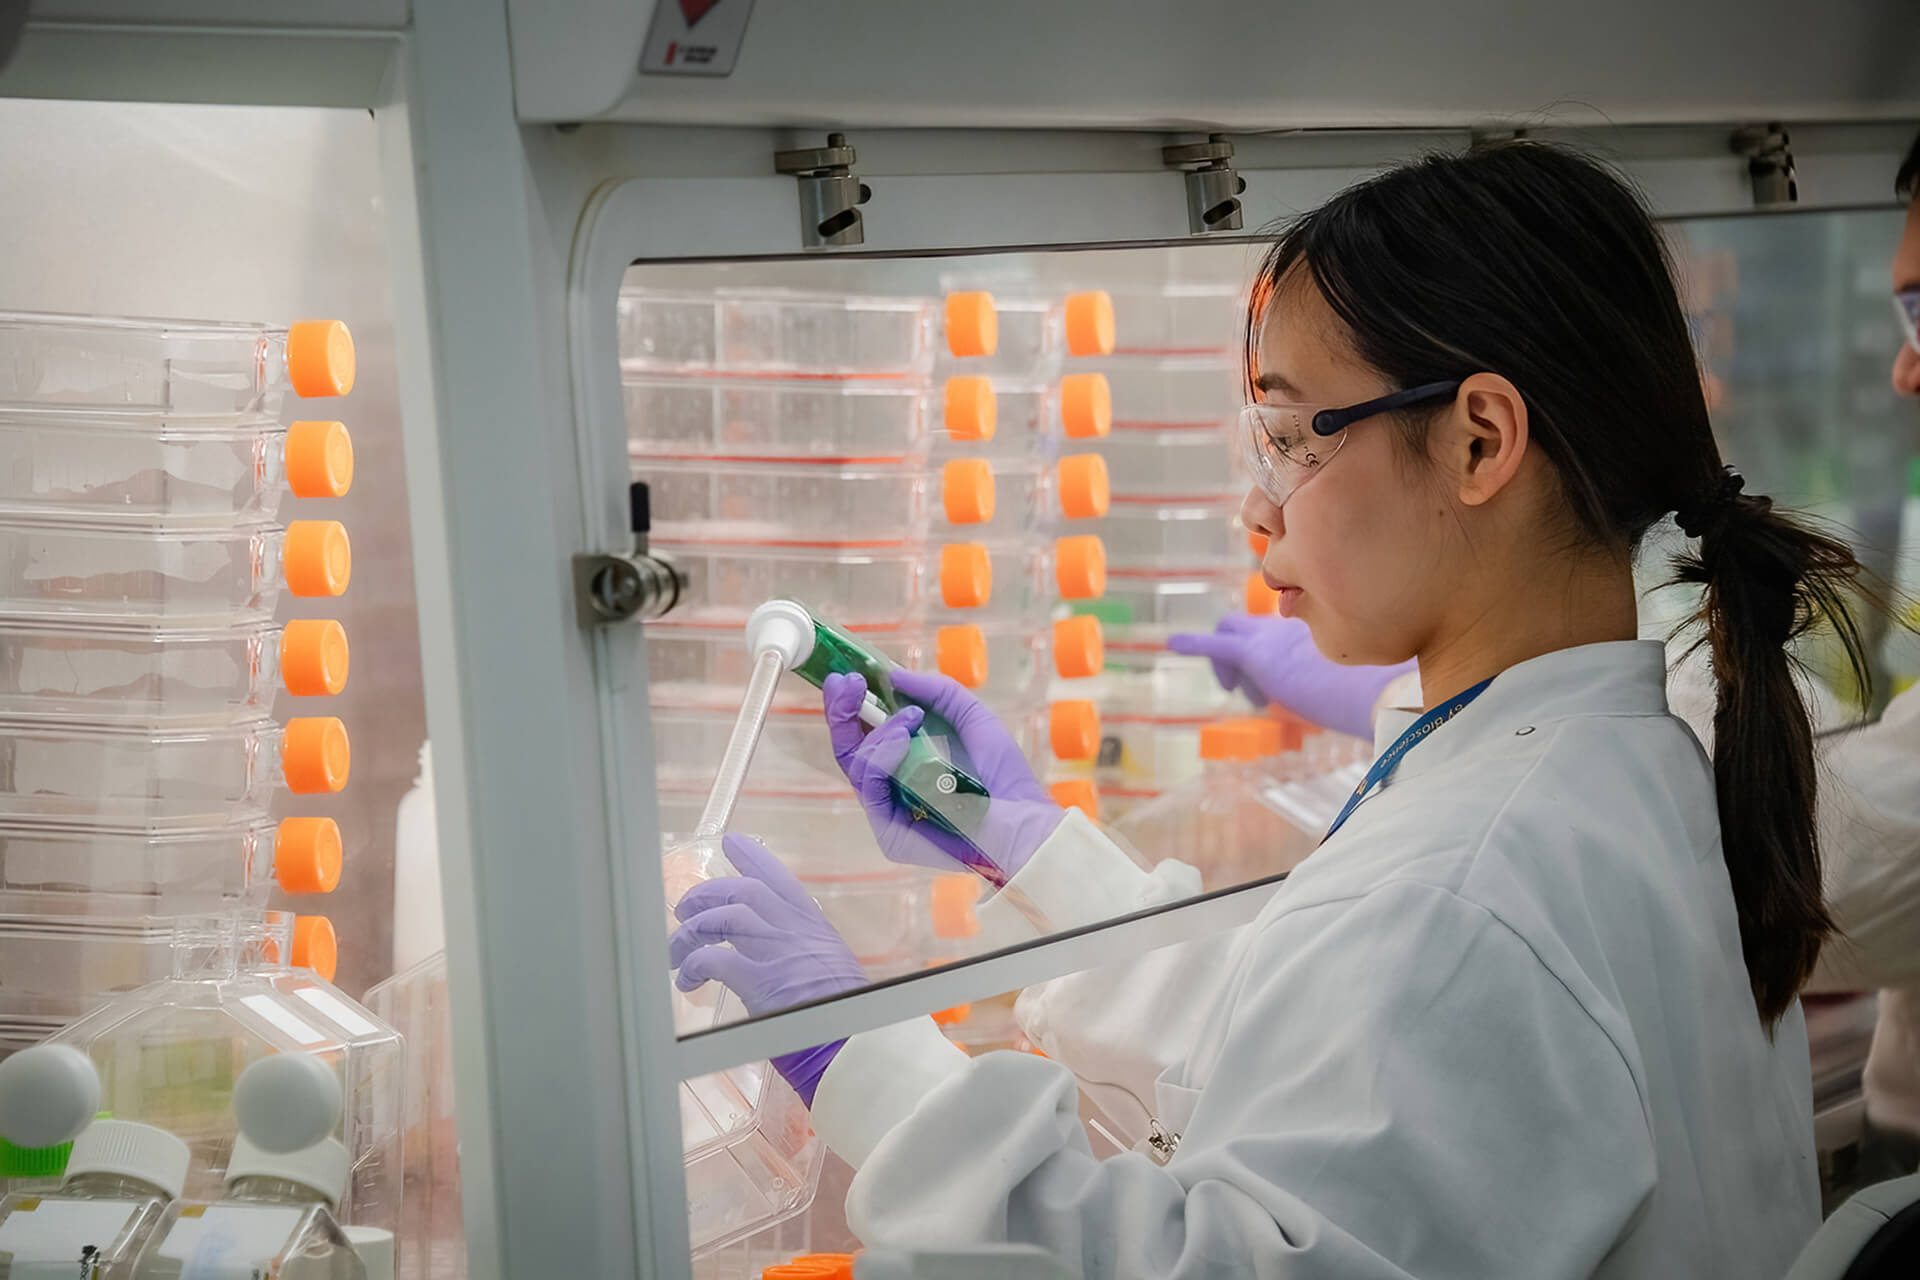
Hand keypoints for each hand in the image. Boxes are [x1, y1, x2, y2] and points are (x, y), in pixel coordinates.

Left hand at [667, 834, 862, 1103]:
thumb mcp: (831, 968)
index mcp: (812, 925)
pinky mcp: (760, 980)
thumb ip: (803, 954)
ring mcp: (776, 951)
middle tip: (683, 910)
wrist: (859, 1041)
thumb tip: (777, 958)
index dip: (751, 857)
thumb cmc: (847, 1014)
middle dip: (706, 894)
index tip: (731, 842)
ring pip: (722, 918)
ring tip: (675, 953)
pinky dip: (693, 966)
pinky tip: (688, 981)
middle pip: (740, 891)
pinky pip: (714, 960)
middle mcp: (793, 929)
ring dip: (691, 933)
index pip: (778, 877)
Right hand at [824, 668, 1064, 882]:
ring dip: (878, 730)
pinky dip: (883, 755)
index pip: (862, 735)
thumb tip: (895, 674)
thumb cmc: (1002, 775)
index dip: (849, 705)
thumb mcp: (971, 718)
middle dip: (841, 711)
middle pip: (847, 749)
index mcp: (903, 763)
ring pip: (855, 764)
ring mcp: (887, 813)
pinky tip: (903, 735)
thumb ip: (938, 692)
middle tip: (847, 682)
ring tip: (910, 715)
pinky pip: (872, 788)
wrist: (1024, 817)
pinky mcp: (890, 835)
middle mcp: (889, 789)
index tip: (848, 674)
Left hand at [1168, 615, 1414, 739]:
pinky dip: (1195, 645)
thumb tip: (1399, 688)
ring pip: (1234, 634)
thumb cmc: (1395, 680)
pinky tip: (1174, 645)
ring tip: (1260, 701)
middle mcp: (1294, 618)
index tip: (1296, 675)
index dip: (1283, 644)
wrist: (1386, 684)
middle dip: (1249, 653)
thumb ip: (1373, 663)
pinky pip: (1216, 645)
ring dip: (1237, 668)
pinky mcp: (1257, 655)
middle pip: (1253, 622)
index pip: (1291, 613)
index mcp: (1323, 617)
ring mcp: (1274, 634)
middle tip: (1264, 692)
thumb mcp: (1382, 664)